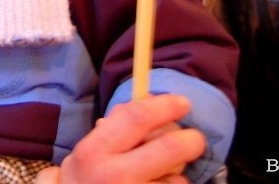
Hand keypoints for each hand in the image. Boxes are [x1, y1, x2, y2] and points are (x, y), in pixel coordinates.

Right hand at [34, 94, 204, 183]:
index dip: (165, 106)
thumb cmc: (85, 179)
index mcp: (95, 149)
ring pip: (177, 177)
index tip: (183, 103)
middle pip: (169, 146)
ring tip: (163, 173)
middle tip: (193, 139)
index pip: (136, 117)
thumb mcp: (88, 150)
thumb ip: (114, 127)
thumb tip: (150, 102)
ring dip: (177, 172)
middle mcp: (114, 173)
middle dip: (191, 139)